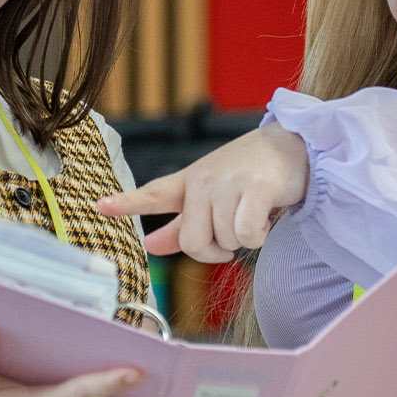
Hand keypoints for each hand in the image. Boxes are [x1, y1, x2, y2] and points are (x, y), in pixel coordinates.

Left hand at [97, 124, 308, 262]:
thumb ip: (182, 223)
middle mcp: (204, 180)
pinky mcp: (256, 188)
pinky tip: (266, 219)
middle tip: (231, 237)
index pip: (154, 193)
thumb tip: (151, 246)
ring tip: (254, 214)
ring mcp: (228, 182)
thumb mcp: (213, 196)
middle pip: (192, 240)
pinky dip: (259, 237)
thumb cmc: (252, 174)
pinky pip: (247, 234)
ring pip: (224, 240)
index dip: (126, 203)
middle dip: (214, 250)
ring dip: (243, 240)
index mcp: (190, 182)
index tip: (100, 206)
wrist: (295, 146)